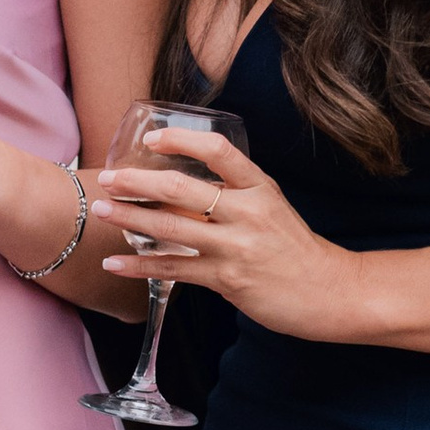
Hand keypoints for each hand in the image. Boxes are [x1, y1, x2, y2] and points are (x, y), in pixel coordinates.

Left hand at [92, 126, 362, 337]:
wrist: (330, 291)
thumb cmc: (294, 248)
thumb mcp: (271, 208)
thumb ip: (234, 194)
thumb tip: (185, 187)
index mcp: (260, 187)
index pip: (219, 150)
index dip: (182, 140)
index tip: (152, 138)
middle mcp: (248, 212)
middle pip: (182, 188)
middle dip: (138, 182)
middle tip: (108, 178)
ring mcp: (236, 246)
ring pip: (171, 228)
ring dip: (129, 219)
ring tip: (100, 212)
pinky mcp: (227, 279)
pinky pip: (174, 270)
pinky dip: (140, 267)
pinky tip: (114, 264)